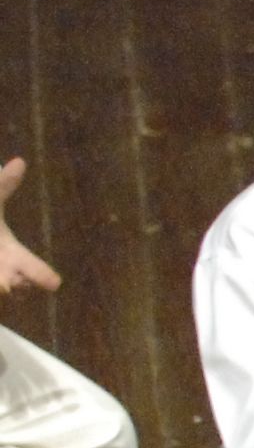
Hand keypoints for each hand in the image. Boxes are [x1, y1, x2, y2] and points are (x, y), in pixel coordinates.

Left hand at [0, 156, 55, 296]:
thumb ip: (4, 185)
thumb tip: (20, 161)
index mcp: (13, 255)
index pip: (34, 268)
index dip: (43, 276)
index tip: (55, 283)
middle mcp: (5, 271)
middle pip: (13, 283)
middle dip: (10, 283)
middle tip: (8, 286)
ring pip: (1, 285)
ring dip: (0, 282)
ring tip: (2, 283)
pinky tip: (0, 280)